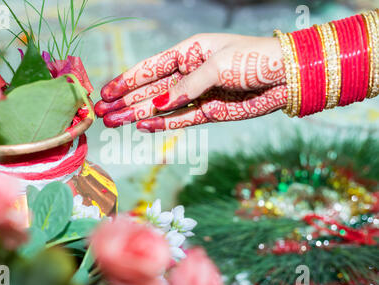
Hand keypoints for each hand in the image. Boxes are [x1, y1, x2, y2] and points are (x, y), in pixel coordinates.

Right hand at [95, 33, 286, 131]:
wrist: (286, 76)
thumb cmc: (252, 58)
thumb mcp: (217, 65)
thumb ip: (186, 86)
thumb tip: (159, 106)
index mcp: (188, 52)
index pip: (150, 68)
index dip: (126, 81)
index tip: (105, 92)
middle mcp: (189, 74)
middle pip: (150, 90)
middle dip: (125, 102)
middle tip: (102, 114)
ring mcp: (197, 95)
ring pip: (161, 107)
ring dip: (137, 115)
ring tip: (114, 123)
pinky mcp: (209, 112)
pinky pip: (180, 120)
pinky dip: (162, 124)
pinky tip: (143, 128)